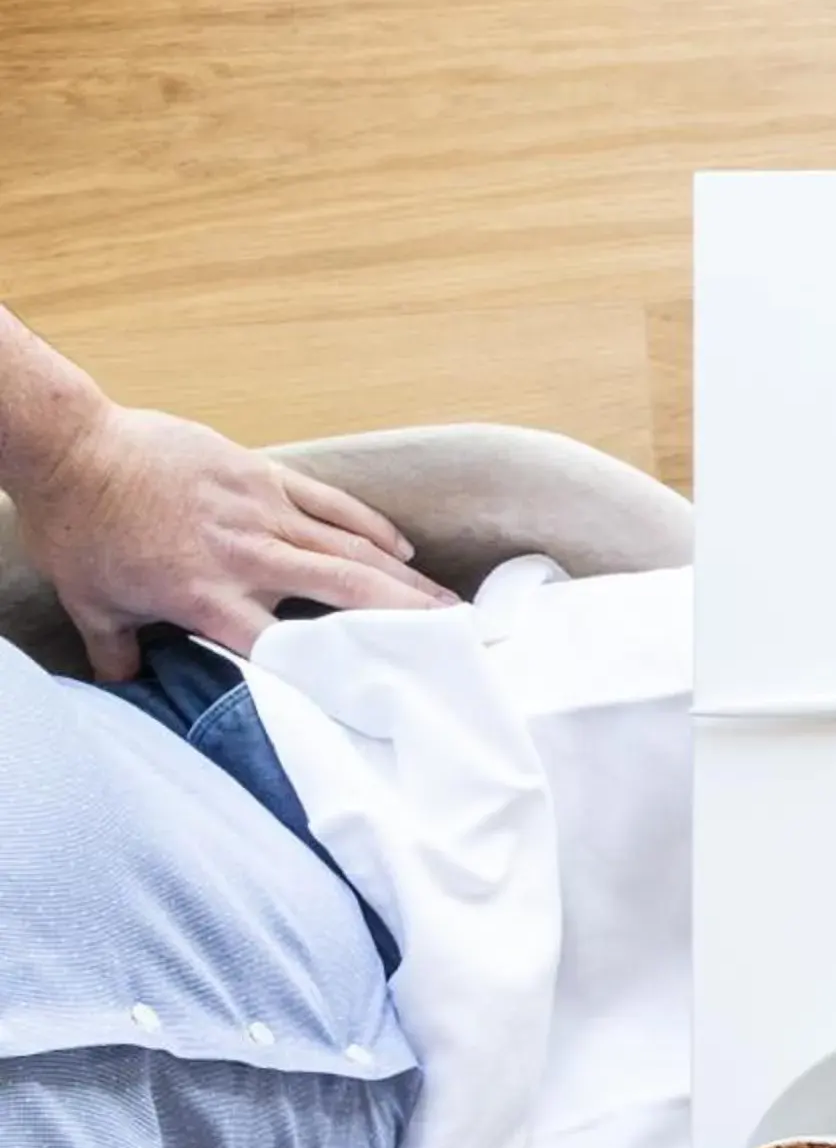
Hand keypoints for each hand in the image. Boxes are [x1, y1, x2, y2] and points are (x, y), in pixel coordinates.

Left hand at [15, 402, 450, 679]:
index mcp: (206, 598)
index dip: (334, 676)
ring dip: (404, 577)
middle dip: (404, 617)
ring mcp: (262, 512)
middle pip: (344, 592)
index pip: (282, 648)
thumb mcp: (91, 604)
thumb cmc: (79, 528)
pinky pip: (331, 503)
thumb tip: (129, 687)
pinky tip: (402, 546)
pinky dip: (371, 525)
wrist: (72, 448)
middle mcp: (247, 558)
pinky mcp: (263, 476)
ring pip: (350, 549)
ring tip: (446, 601)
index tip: (377, 698)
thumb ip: (119, 651)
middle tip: (452, 639)